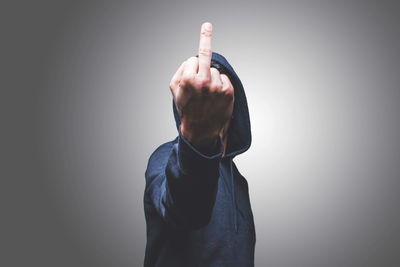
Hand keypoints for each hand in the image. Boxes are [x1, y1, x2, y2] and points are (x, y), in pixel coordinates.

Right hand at [169, 22, 233, 149]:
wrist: (200, 130)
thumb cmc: (187, 108)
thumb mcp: (175, 90)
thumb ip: (181, 71)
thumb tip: (193, 59)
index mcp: (188, 79)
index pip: (193, 59)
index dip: (192, 66)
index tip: (202, 34)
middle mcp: (203, 81)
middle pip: (206, 57)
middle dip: (205, 39)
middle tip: (207, 25)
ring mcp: (217, 86)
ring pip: (216, 70)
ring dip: (212, 78)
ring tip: (208, 95)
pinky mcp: (228, 92)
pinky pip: (225, 79)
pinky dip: (222, 85)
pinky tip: (216, 97)